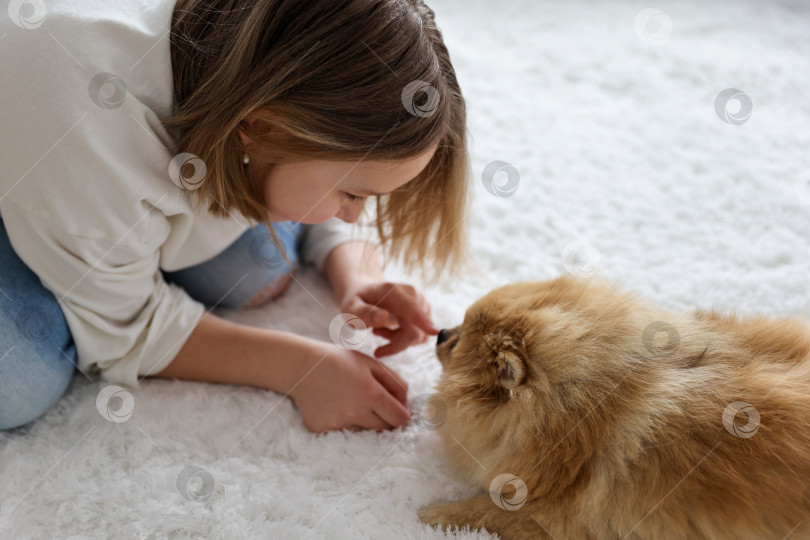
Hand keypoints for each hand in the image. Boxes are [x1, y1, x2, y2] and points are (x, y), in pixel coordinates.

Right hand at [289, 341, 411, 432]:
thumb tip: (407, 405)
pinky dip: (345, 424)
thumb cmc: (341, 362)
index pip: (400, 419)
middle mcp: (355, 411)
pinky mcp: (323, 429)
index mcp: (371, 393)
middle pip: (385, 430)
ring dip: (366, 423)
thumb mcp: (372, 364)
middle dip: (387, 421)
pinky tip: (336, 407)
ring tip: (353, 403)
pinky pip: (343, 433)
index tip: (400, 412)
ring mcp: (338, 423)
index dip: (403, 416)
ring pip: (365, 433)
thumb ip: (395, 383)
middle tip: (378, 407)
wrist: (302, 366)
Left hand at [339, 280, 438, 357]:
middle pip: (415, 330)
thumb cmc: (356, 301)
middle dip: (396, 343)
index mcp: (393, 291)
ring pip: (418, 335)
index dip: (423, 321)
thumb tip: (384, 317)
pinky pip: (420, 335)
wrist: (364, 291)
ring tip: (378, 330)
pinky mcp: (424, 311)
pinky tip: (389, 329)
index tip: (434, 332)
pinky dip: (404, 337)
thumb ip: (365, 314)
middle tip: (374, 336)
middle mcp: (412, 293)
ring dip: (398, 339)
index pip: (411, 309)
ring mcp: (420, 302)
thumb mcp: (351, 309)